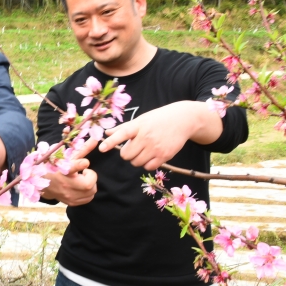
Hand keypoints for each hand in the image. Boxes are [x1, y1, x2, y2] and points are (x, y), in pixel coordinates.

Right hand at [41, 136, 98, 205]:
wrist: (42, 183)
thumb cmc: (56, 167)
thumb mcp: (67, 156)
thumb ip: (83, 149)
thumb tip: (96, 140)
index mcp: (62, 170)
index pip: (71, 168)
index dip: (80, 165)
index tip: (85, 163)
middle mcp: (65, 184)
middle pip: (89, 184)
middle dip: (91, 176)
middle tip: (84, 172)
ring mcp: (68, 195)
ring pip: (91, 191)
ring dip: (90, 183)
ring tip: (82, 179)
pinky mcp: (71, 202)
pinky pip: (89, 198)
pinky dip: (88, 191)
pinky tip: (81, 186)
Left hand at [98, 101, 222, 169]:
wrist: (183, 120)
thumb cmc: (158, 119)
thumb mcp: (141, 119)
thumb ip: (123, 128)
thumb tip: (106, 133)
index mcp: (139, 126)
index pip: (122, 134)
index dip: (111, 142)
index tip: (101, 148)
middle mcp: (146, 137)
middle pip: (126, 155)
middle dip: (127, 154)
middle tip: (133, 148)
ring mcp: (156, 147)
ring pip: (136, 162)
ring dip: (136, 159)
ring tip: (143, 150)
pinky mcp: (165, 156)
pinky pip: (148, 167)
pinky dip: (147, 164)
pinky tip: (150, 156)